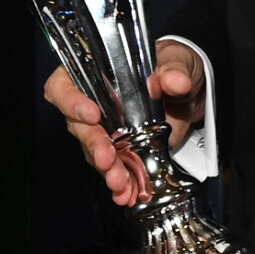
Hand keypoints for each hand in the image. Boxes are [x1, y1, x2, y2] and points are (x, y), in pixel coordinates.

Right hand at [39, 39, 204, 205]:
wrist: (190, 90)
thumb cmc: (172, 65)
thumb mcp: (176, 60)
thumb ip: (173, 69)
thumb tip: (174, 80)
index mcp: (95, 72)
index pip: (64, 85)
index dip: (71, 100)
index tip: (91, 114)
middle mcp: (93, 102)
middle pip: (78, 126)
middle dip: (93, 145)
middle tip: (107, 158)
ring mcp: (105, 129)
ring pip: (94, 152)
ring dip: (106, 170)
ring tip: (120, 183)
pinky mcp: (122, 150)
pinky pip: (114, 168)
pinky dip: (122, 183)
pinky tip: (128, 193)